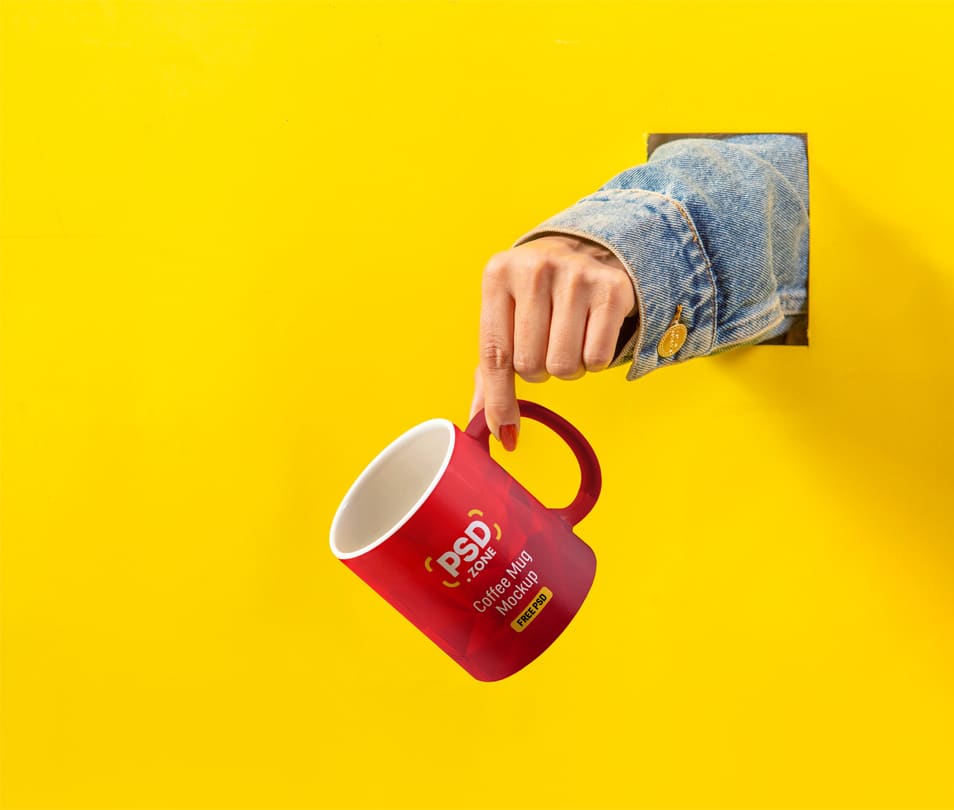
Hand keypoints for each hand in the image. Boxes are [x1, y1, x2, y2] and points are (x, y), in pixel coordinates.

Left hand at [470, 234, 635, 449]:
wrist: (584, 250)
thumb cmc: (534, 297)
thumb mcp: (505, 318)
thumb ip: (490, 371)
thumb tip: (486, 426)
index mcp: (498, 275)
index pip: (495, 354)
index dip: (499, 399)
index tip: (502, 431)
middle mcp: (535, 269)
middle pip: (530, 365)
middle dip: (537, 371)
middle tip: (545, 346)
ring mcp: (576, 275)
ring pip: (564, 366)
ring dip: (566, 367)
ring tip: (566, 339)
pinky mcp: (612, 288)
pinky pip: (597, 359)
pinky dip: (593, 361)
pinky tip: (589, 334)